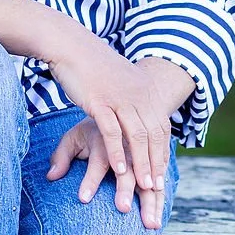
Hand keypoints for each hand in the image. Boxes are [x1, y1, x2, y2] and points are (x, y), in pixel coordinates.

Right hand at [45, 39, 194, 227]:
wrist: (71, 45)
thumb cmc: (92, 66)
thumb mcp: (119, 82)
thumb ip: (130, 98)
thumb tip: (135, 113)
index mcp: (145, 91)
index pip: (161, 127)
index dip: (162, 152)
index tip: (162, 174)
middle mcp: (138, 96)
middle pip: (153, 136)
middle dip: (155, 164)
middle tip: (156, 188)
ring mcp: (121, 99)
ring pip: (137, 137)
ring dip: (141, 164)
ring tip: (143, 187)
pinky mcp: (101, 102)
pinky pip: (113, 133)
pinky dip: (117, 153)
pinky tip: (119, 171)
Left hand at [47, 114, 168, 227]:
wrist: (122, 113)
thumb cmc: (91, 133)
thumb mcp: (73, 138)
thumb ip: (61, 156)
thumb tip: (50, 177)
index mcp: (103, 137)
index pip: (97, 160)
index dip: (90, 179)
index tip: (83, 199)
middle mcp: (126, 144)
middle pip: (127, 168)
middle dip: (125, 189)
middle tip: (122, 210)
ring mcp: (144, 151)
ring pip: (150, 176)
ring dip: (151, 200)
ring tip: (150, 224)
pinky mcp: (155, 157)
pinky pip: (161, 178)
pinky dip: (161, 197)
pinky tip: (159, 216)